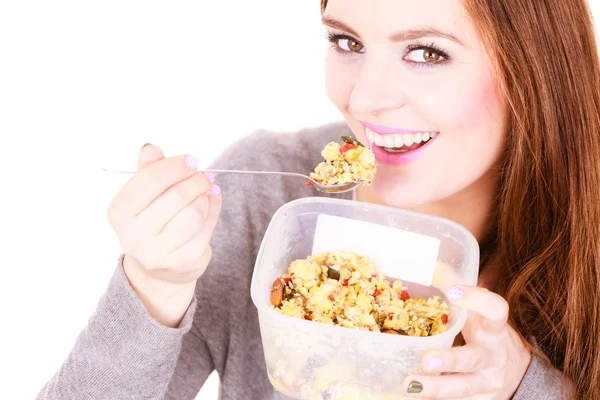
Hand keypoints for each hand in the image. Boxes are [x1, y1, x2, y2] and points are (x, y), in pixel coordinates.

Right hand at [107, 143, 221, 326]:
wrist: (159, 270)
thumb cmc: (152, 223)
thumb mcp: (144, 196)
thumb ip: (148, 171)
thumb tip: (150, 148)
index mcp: (119, 212)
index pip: (148, 180)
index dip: (174, 166)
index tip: (190, 160)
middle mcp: (133, 236)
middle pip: (175, 196)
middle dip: (195, 180)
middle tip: (204, 175)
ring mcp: (158, 253)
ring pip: (194, 212)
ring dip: (205, 195)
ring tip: (206, 190)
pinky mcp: (183, 262)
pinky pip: (207, 227)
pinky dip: (213, 209)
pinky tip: (210, 203)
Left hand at [402, 286, 531, 398]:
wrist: (516, 375)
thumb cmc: (487, 337)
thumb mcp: (479, 316)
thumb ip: (458, 293)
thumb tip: (430, 264)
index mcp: (495, 329)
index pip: (495, 310)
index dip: (477, 299)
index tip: (452, 291)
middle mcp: (494, 357)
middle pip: (474, 359)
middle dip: (451, 360)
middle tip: (427, 358)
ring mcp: (487, 383)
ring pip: (463, 388)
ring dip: (436, 388)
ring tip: (410, 384)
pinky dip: (437, 399)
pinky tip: (414, 395)